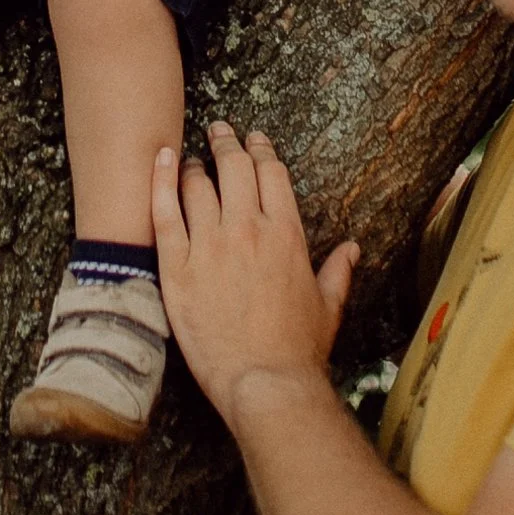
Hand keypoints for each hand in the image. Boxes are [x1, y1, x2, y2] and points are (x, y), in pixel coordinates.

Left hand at [152, 120, 358, 424]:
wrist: (263, 382)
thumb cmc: (298, 350)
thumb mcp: (328, 306)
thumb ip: (338, 271)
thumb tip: (352, 249)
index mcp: (285, 234)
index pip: (272, 174)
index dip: (262, 150)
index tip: (255, 140)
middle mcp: (248, 230)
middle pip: (235, 168)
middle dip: (228, 143)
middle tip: (219, 132)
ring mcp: (210, 246)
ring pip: (198, 185)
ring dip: (196, 165)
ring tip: (191, 159)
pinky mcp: (178, 267)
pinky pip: (164, 213)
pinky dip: (162, 180)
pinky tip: (162, 160)